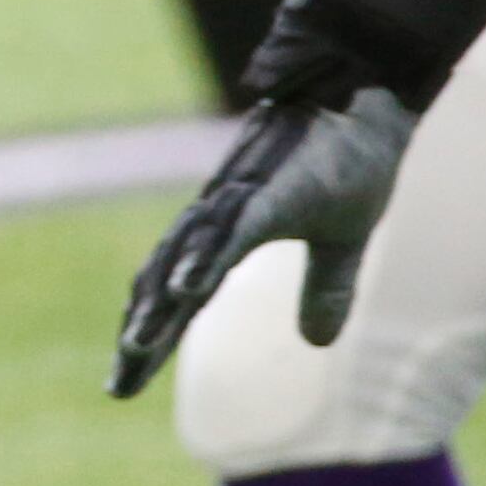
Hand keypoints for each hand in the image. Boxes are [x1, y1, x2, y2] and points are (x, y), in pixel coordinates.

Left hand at [109, 88, 411, 396]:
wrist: (368, 99)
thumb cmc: (351, 162)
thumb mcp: (342, 244)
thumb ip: (324, 290)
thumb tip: (314, 342)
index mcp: (231, 232)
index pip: (181, 293)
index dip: (155, 334)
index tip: (125, 381)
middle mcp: (220, 216)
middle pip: (168, 282)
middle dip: (143, 334)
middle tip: (118, 386)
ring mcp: (240, 200)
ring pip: (189, 259)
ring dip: (163, 303)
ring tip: (136, 346)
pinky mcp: (267, 190)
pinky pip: (231, 230)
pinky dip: (205, 258)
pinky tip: (186, 288)